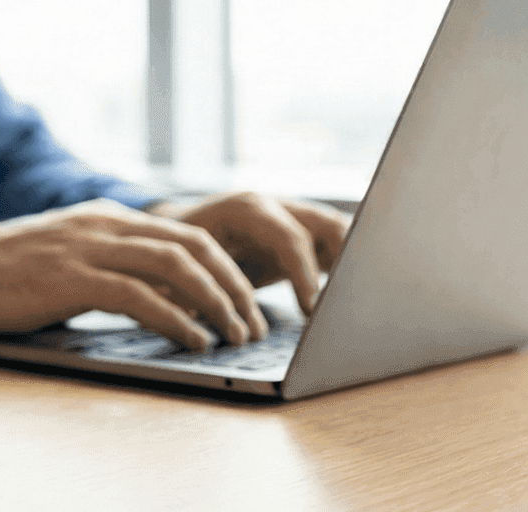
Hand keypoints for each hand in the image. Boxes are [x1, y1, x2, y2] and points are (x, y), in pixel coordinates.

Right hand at [0, 198, 269, 350]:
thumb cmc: (2, 273)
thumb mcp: (65, 256)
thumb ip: (108, 264)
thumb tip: (160, 299)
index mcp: (105, 217)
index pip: (188, 234)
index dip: (228, 269)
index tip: (248, 305)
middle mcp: (102, 224)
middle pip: (193, 246)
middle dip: (234, 287)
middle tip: (254, 325)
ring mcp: (86, 248)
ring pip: (176, 266)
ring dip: (216, 304)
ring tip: (234, 335)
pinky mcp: (69, 278)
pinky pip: (139, 296)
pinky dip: (177, 320)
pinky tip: (193, 341)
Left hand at [151, 191, 352, 315]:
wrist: (172, 229)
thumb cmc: (176, 248)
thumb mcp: (185, 264)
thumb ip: (205, 287)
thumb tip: (218, 322)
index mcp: (245, 209)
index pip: (289, 236)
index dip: (304, 273)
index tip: (312, 308)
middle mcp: (272, 206)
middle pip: (326, 224)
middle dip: (345, 259)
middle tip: (348, 301)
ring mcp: (288, 216)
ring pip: (336, 230)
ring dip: (350, 261)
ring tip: (354, 299)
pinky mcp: (297, 234)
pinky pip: (331, 244)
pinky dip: (343, 266)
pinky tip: (347, 295)